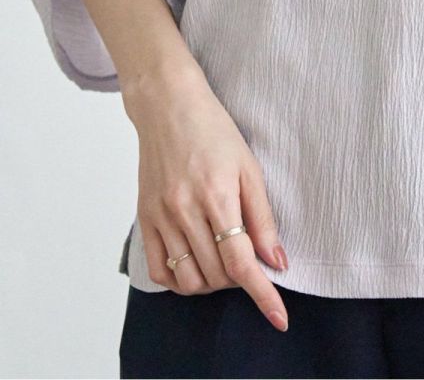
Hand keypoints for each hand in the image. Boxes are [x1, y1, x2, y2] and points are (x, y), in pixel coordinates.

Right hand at [126, 60, 291, 331]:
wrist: (167, 105)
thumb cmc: (213, 130)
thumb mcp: (249, 166)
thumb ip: (262, 217)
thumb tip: (276, 261)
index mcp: (217, 195)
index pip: (241, 262)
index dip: (263, 294)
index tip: (279, 317)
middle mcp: (185, 210)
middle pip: (216, 275)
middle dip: (239, 279)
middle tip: (248, 259)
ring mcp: (161, 216)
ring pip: (188, 281)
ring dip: (211, 284)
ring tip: (222, 261)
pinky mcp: (144, 219)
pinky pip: (160, 271)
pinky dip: (180, 281)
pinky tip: (195, 263)